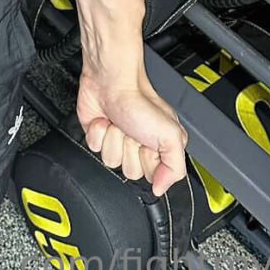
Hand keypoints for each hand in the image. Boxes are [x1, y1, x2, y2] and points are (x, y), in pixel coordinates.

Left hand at [75, 63, 188, 197]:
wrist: (111, 80)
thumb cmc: (140, 99)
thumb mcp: (172, 136)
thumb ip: (175, 168)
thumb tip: (162, 188)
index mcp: (160, 147)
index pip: (154, 178)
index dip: (149, 163)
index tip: (149, 146)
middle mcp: (139, 145)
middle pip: (130, 172)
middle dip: (130, 150)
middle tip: (134, 132)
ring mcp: (117, 140)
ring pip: (110, 161)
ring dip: (113, 140)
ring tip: (120, 123)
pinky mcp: (98, 134)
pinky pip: (94, 148)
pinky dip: (98, 133)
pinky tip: (105, 120)